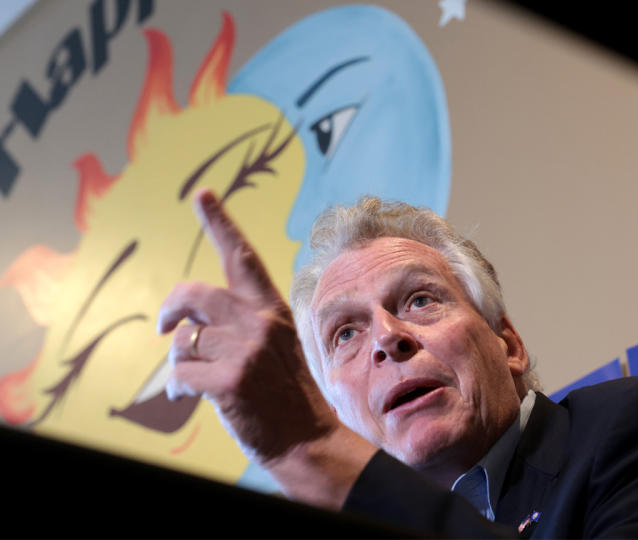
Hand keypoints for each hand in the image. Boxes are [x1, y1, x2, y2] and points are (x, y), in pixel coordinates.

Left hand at [157, 188, 332, 462]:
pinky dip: (177, 388)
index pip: (243, 257)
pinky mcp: (228, 380)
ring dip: (180, 361)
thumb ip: (242, 325)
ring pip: (183, 340)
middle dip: (170, 309)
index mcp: (271, 310)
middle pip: (194, 294)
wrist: (307, 438)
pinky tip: (189, 396)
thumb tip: (189, 325)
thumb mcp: (276, 347)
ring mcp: (245, 350)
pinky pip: (179, 373)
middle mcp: (259, 322)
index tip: (203, 194)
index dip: (220, 223)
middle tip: (163, 326)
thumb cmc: (286, 394)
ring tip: (194, 379)